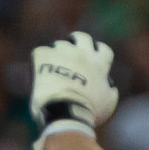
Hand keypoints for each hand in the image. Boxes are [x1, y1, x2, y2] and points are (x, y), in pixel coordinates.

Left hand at [29, 31, 119, 149]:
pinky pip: (40, 52)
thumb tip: (109, 86)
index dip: (97, 52)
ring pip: (60, 45)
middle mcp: (82, 53)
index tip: (93, 57)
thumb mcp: (108, 103)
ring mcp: (63, 52)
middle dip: (77, 41)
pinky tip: (37, 71)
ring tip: (52, 66)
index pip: (103, 49)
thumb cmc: (88, 112)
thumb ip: (111, 90)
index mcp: (99, 64)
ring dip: (57, 53)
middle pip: (82, 37)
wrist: (66, 112)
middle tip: (71, 49)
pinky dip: (39, 61)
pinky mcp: (44, 56)